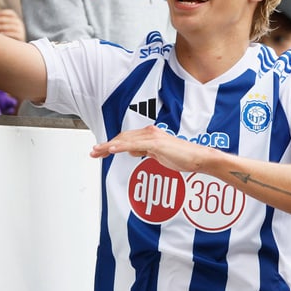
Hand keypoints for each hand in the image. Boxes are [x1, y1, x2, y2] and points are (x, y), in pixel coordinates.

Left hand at [0, 8, 25, 40]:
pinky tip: (0, 34)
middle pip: (10, 19)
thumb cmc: (4, 35)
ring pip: (11, 26)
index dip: (3, 13)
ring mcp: (21, 30)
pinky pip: (14, 34)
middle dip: (0, 19)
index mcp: (15, 19)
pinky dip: (7, 33)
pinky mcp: (21, 37)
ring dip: (1, 26)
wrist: (14, 48)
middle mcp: (19, 23)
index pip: (11, 13)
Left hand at [89, 125, 211, 173]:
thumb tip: (133, 151)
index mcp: (150, 135)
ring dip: (109, 146)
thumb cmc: (182, 157)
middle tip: (93, 152)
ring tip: (97, 151)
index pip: (126, 138)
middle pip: (122, 137)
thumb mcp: (159, 154)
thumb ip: (146, 151)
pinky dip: (121, 147)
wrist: (197, 158)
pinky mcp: (156, 143)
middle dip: (106, 145)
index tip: (100, 151)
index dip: (112, 144)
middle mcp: (149, 133)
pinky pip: (134, 145)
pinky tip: (111, 150)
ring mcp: (153, 137)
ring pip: (125, 140)